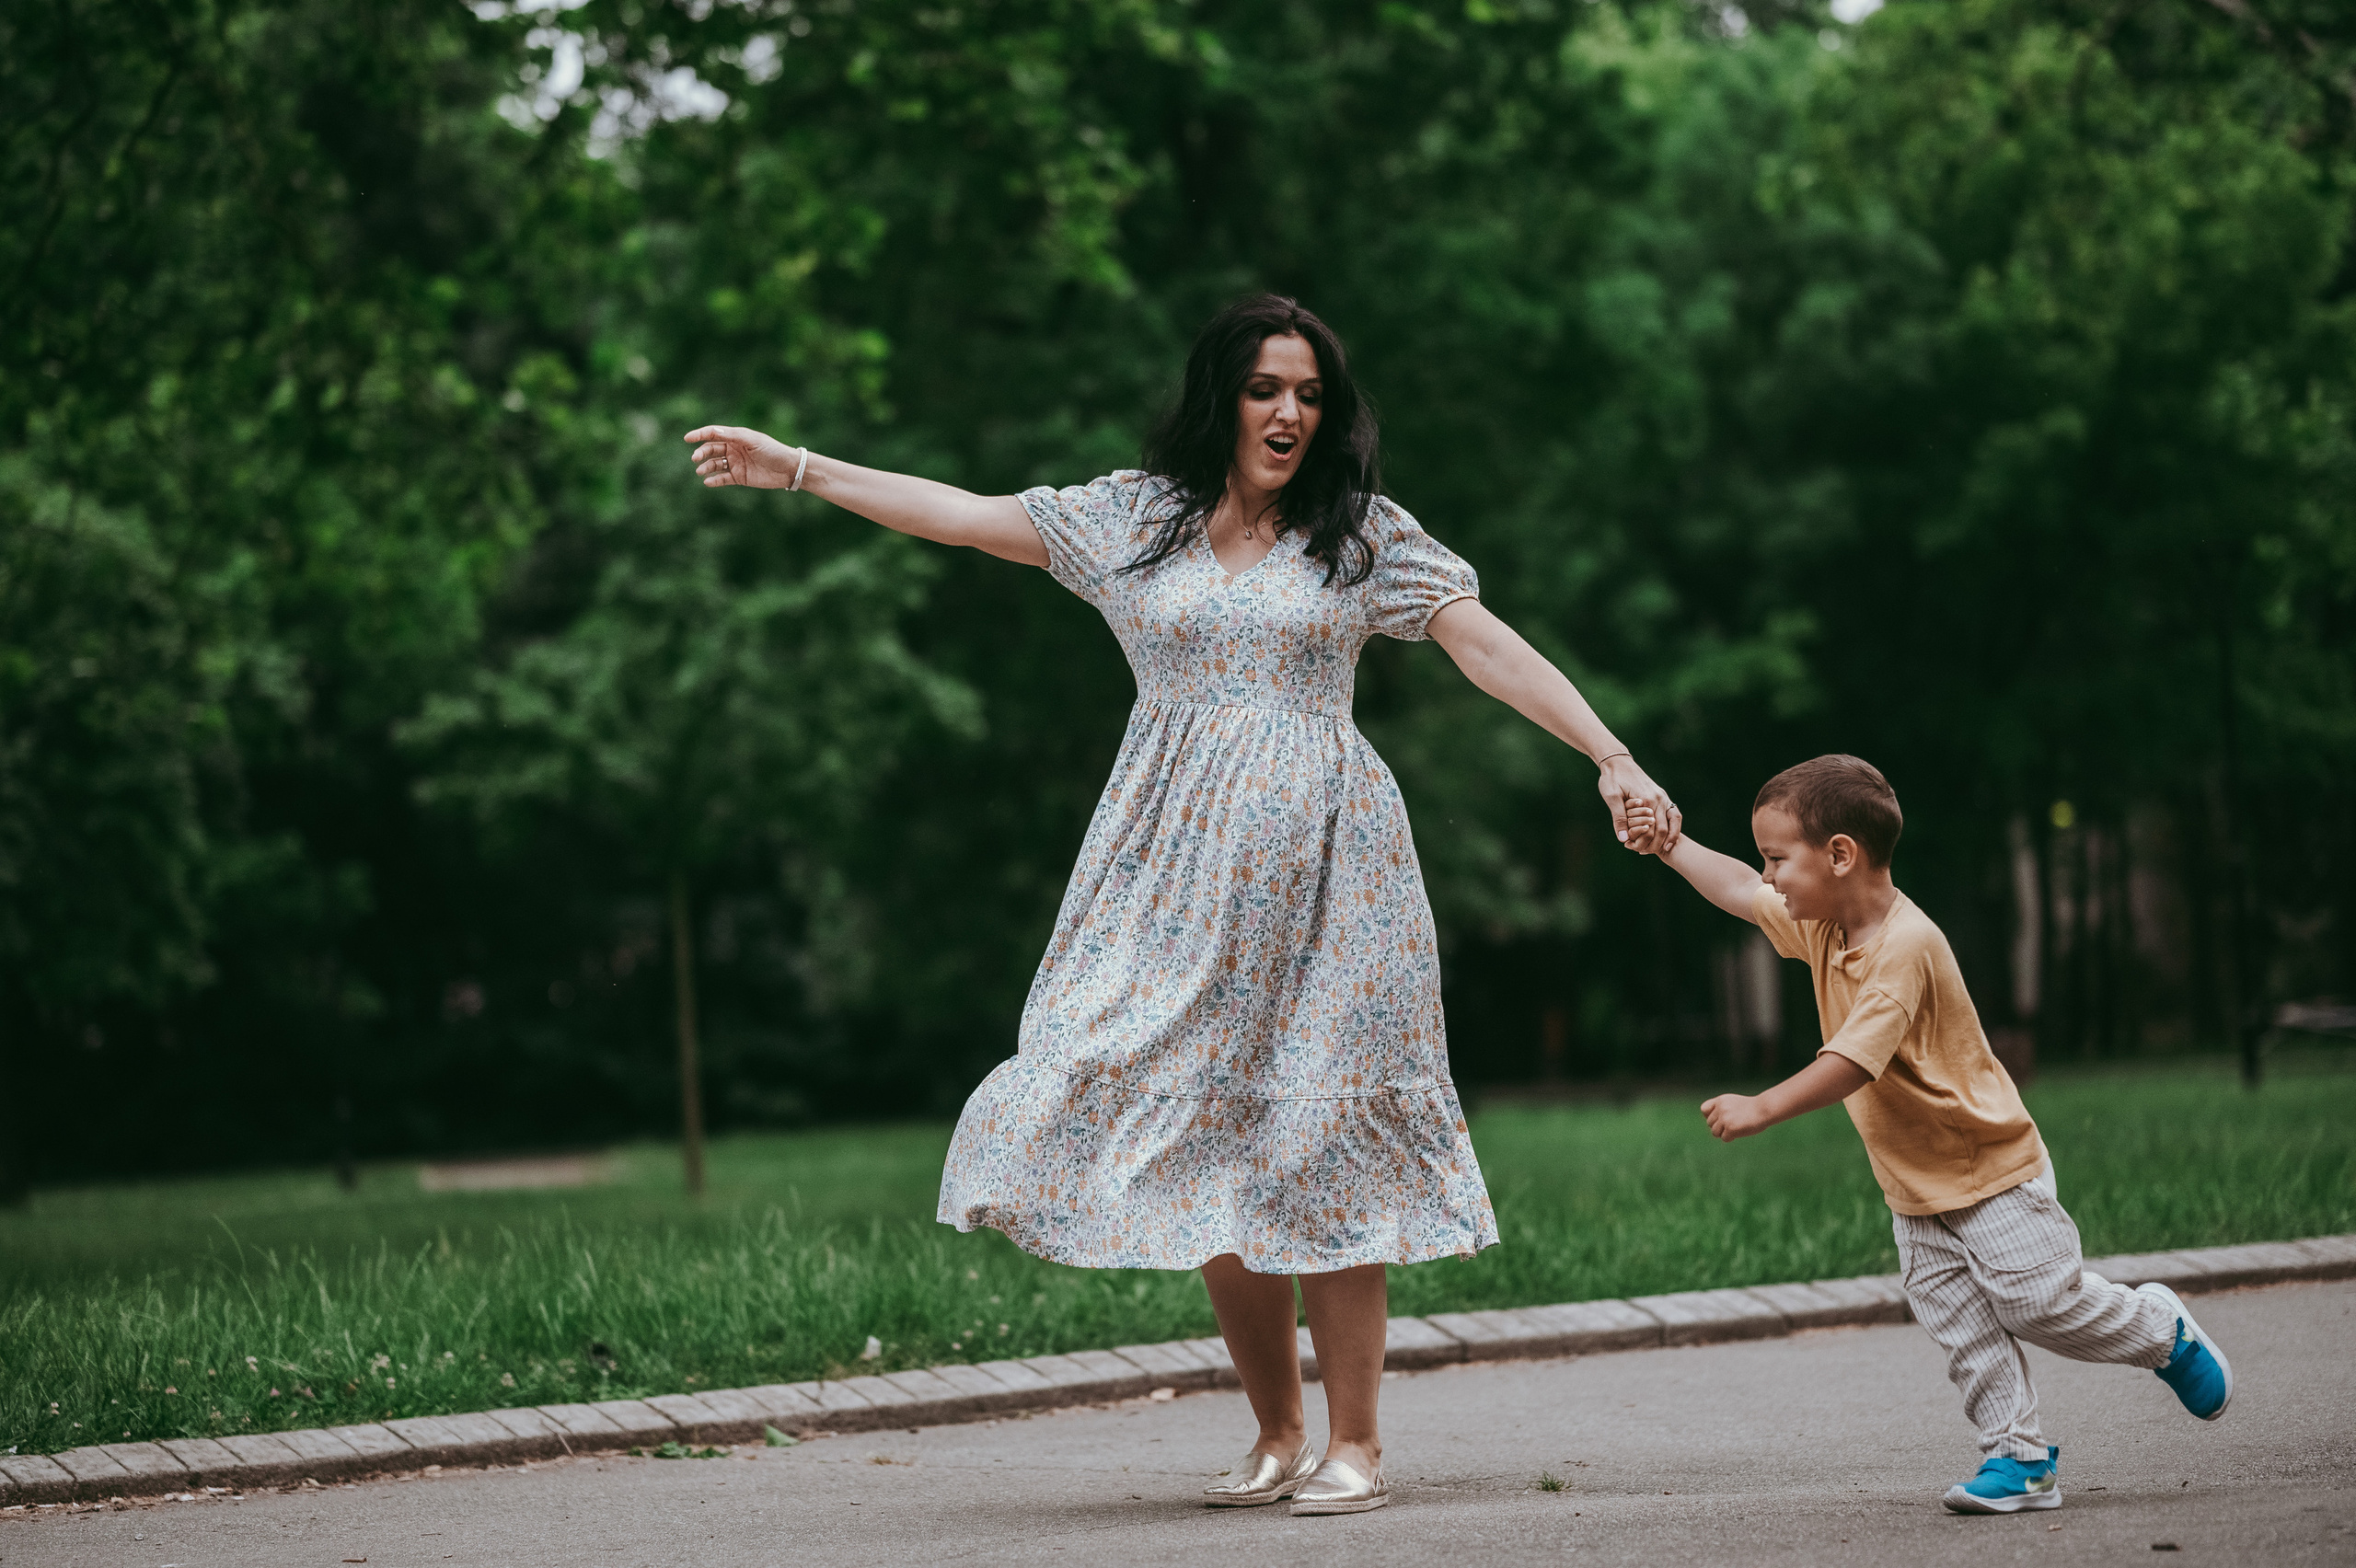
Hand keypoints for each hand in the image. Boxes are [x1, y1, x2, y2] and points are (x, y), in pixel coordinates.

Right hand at [684, 425, 803, 488]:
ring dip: (706, 467)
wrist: (789, 469)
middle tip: (695, 458)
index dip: (699, 435)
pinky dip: (714, 480)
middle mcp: (733, 449)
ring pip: (715, 464)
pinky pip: (723, 479)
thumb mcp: (753, 440)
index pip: (713, 433)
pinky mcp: (739, 477)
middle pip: (711, 449)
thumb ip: (733, 436)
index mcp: (736, 437)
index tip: (687, 438)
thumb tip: (713, 432)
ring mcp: (735, 463)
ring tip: (701, 471)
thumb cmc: (772, 450)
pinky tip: (708, 482)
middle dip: (701, 453)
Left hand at [1599, 754, 1679, 852]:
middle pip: (1663, 828)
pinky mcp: (1661, 795)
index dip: (1643, 842)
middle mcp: (1658, 798)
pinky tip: (1666, 836)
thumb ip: (1619, 817)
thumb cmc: (1612, 778)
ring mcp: (1662, 796)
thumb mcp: (1611, 796)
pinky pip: (1674, 814)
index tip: (1631, 848)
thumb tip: (1623, 839)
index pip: (1650, 829)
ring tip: (1661, 850)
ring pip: (1673, 821)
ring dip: (1668, 837)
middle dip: (1656, 844)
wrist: (1618, 761)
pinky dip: (1673, 827)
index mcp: (1646, 799)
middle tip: (1644, 852)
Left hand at [1699, 1093, 1769, 1141]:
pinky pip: (1724, 1138)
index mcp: (1720, 1100)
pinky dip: (1731, 1137)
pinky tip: (1740, 1132)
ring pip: (1715, 1132)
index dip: (1709, 1116)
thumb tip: (1712, 1123)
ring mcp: (1724, 1118)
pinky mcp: (1730, 1128)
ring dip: (1724, 1133)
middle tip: (1732, 1125)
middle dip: (1719, 1127)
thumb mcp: (1734, 1103)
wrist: (1764, 1109)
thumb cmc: (1752, 1108)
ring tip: (1736, 1129)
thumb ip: (1723, 1109)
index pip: (1704, 1109)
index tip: (1719, 1119)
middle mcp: (1720, 1108)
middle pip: (1710, 1123)